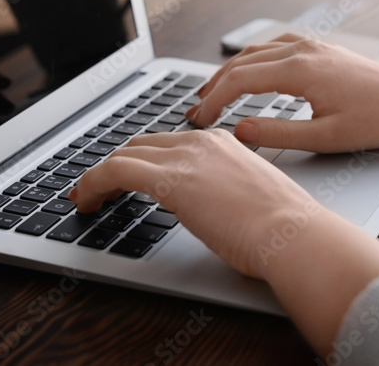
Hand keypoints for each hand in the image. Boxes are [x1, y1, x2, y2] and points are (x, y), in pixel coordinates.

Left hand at [69, 129, 327, 277]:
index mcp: (224, 143)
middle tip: (100, 188)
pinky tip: (86, 202)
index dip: (142, 160)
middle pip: (142, 144)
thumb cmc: (283, 229)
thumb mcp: (251, 199)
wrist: (292, 235)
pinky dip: (92, 183)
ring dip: (100, 177)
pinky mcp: (169, 179)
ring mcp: (185, 158)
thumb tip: (212, 210)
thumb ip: (226, 194)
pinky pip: (115, 171)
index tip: (127, 179)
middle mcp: (202, 142)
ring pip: (123, 154)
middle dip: (117, 165)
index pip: (169, 143)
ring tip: (87, 198)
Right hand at [186, 34, 378, 152]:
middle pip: (242, 62)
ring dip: (230, 70)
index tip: (200, 119)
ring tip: (212, 91)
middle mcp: (302, 50)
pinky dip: (253, 58)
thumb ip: (277, 134)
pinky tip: (247, 70)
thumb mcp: (325, 138)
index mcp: (301, 71)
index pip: (240, 80)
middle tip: (197, 110)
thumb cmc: (376, 120)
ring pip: (256, 51)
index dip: (214, 100)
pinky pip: (275, 45)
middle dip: (215, 86)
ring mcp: (311, 45)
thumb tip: (240, 130)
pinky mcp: (319, 47)